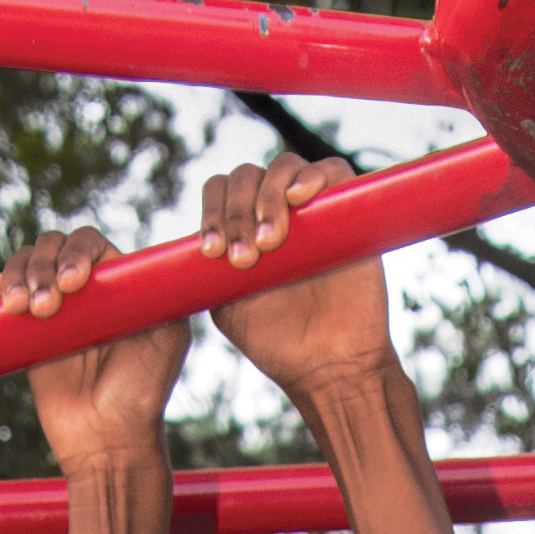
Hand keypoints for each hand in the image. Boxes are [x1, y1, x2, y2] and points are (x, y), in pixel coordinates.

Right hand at [0, 223, 186, 472]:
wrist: (105, 441)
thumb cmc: (142, 394)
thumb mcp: (167, 341)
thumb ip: (161, 296)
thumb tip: (147, 261)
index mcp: (120, 284)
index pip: (92, 244)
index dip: (78, 253)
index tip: (74, 283)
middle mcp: (87, 289)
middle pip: (54, 246)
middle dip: (43, 266)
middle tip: (47, 306)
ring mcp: (56, 307)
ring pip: (27, 262)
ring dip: (19, 275)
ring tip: (21, 309)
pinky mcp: (29, 330)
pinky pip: (7, 292)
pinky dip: (0, 285)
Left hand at [202, 150, 398, 406]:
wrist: (330, 366)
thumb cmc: (277, 341)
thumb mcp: (226, 306)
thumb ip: (208, 271)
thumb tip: (186, 248)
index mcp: (242, 227)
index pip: (219, 192)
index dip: (212, 214)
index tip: (213, 252)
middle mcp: (275, 211)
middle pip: (246, 176)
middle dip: (238, 212)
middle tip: (247, 257)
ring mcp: (312, 208)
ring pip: (284, 167)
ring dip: (269, 197)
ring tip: (272, 240)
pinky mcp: (349, 210)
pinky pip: (332, 170)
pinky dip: (313, 175)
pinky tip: (299, 196)